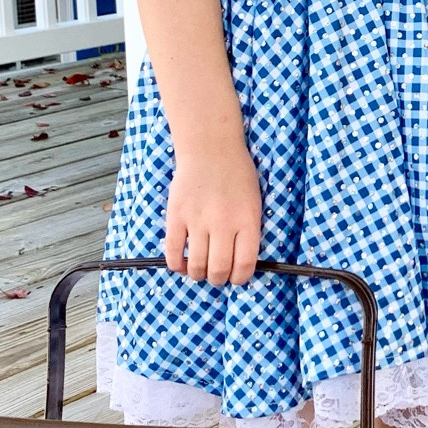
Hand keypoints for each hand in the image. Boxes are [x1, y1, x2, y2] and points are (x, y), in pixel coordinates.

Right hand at [164, 143, 262, 284]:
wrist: (210, 148)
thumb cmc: (237, 174)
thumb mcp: (254, 202)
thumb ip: (248, 230)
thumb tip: (240, 263)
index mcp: (247, 221)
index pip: (244, 265)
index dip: (240, 279)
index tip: (236, 278)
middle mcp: (223, 223)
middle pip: (219, 269)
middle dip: (218, 279)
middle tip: (216, 275)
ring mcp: (198, 220)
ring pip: (196, 265)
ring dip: (197, 274)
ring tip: (199, 270)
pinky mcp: (176, 216)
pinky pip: (173, 251)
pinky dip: (176, 264)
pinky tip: (181, 264)